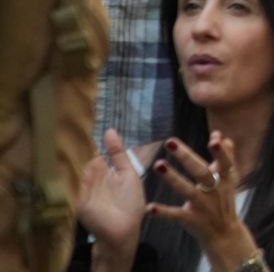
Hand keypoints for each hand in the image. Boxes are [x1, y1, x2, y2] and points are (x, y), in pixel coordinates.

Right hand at [76, 129, 145, 257]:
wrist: (124, 231)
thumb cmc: (129, 204)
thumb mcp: (128, 174)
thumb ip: (119, 154)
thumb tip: (110, 130)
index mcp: (100, 170)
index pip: (88, 150)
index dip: (84, 137)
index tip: (79, 120)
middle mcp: (87, 177)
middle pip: (77, 156)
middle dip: (74, 143)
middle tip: (67, 124)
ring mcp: (80, 188)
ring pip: (72, 167)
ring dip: (70, 155)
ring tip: (65, 136)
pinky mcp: (76, 199)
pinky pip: (69, 183)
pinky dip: (68, 172)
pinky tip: (67, 159)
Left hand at [148, 133, 259, 271]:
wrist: (225, 233)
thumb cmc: (224, 199)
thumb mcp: (230, 178)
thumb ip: (227, 155)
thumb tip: (219, 134)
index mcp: (225, 179)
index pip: (225, 162)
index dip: (221, 152)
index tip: (213, 139)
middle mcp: (215, 191)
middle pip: (201, 172)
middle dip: (187, 157)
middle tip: (170, 142)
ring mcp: (203, 206)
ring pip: (187, 191)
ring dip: (173, 178)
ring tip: (158, 165)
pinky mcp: (192, 220)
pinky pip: (176, 215)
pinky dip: (163, 212)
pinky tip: (149, 207)